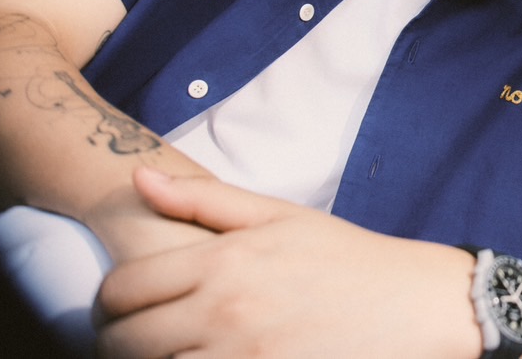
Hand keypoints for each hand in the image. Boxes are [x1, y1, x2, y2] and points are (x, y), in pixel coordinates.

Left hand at [94, 168, 480, 358]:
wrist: (414, 305)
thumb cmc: (347, 258)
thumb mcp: (280, 217)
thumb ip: (203, 199)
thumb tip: (138, 180)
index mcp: (224, 262)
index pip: (121, 290)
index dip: (108, 301)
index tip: (122, 306)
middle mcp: (224, 313)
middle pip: (124, 341)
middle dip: (117, 340)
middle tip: (136, 336)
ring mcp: (240, 358)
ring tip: (171, 349)